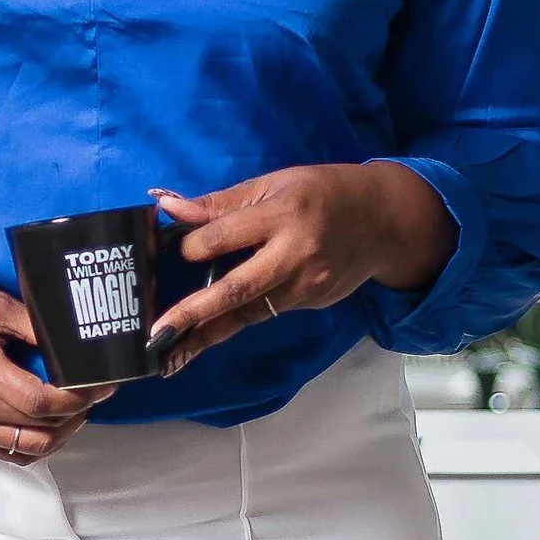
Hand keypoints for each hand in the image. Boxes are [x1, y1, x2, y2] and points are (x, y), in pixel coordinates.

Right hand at [0, 281, 106, 462]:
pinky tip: (48, 426)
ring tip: (77, 410)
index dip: (79, 397)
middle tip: (96, 391)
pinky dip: (36, 445)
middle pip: (43, 427)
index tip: (102, 383)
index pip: (43, 402)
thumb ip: (31, 323)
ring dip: (62, 433)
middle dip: (79, 412)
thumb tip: (69, 341)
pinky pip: (10, 454)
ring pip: (31, 448)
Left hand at [150, 163, 453, 370]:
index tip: (172, 249)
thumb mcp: (274, 184)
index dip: (193, 245)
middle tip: (157, 333)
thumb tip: (165, 204)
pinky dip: (231, 323)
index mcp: (284, 214)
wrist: (382, 221)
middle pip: (237, 288)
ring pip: (248, 312)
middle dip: (194, 313)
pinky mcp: (309, 302)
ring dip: (206, 334)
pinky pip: (263, 312)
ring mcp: (305, 285)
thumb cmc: (321, 193)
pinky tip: (202, 338)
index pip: (226, 236)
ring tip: (171, 354)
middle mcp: (295, 254)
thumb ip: (220, 202)